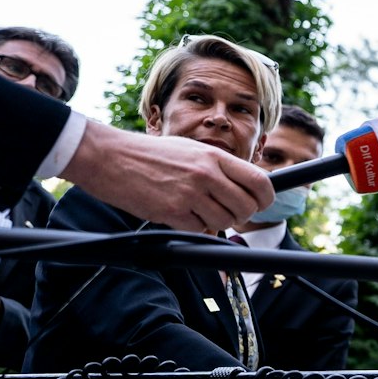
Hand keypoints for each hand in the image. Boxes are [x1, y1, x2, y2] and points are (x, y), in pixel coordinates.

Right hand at [63, 123, 274, 231]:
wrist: (111, 158)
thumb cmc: (152, 154)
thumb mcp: (192, 150)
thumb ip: (220, 168)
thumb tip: (246, 188)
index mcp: (215, 156)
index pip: (260, 181)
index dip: (266, 197)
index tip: (262, 202)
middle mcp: (206, 174)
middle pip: (246, 207)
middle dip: (242, 214)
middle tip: (229, 210)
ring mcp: (190, 194)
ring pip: (225, 221)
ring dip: (217, 221)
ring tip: (199, 208)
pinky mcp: (172, 212)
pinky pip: (200, 229)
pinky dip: (195, 226)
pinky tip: (181, 212)